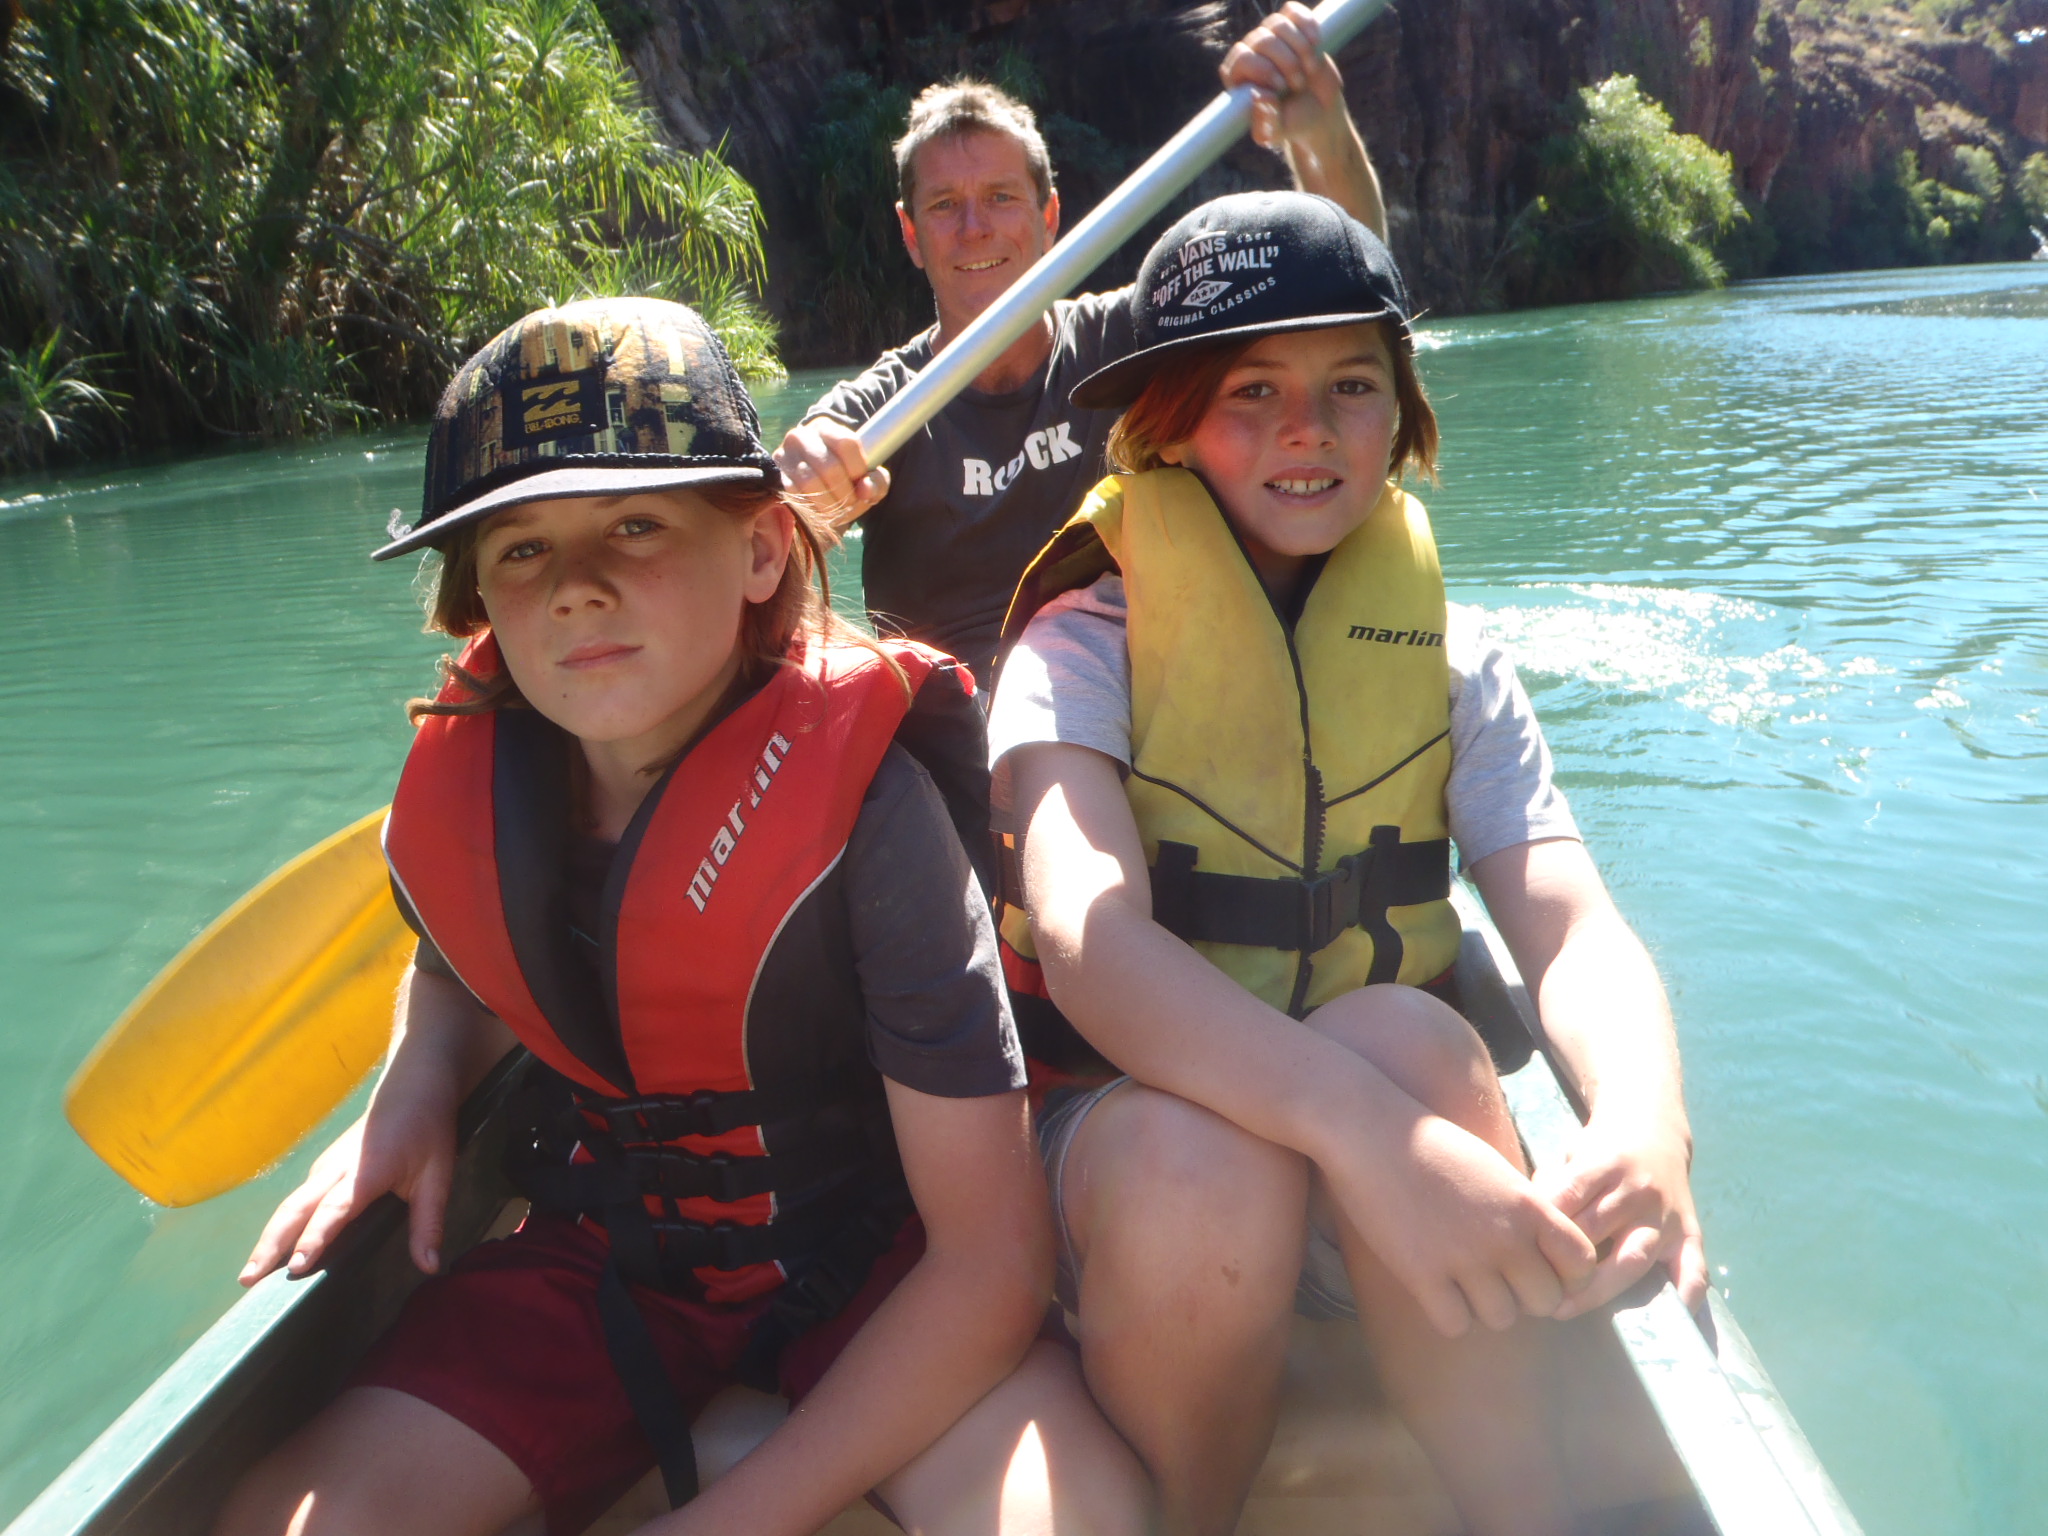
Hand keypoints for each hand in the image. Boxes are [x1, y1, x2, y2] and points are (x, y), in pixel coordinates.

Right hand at [238, 1091, 456, 1285]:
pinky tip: (274, 1250)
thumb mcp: (437, 1177)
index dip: (315, 1238)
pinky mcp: (323, 1168)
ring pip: (291, 1205)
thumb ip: (429, 1224)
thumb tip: (430, 1268)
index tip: (297, 1266)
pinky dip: (282, 1226)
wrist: (413, 1088)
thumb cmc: (427, 1132)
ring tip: (250, 1274)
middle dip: (271, 1245)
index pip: (333, 1210)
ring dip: (269, 1238)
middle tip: (247, 1280)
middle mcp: (335, 1170)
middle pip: (295, 1210)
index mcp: (364, 1172)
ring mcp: (325, 1167)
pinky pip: (297, 1200)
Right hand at [775, 417, 890, 526]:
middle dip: (845, 492)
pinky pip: (793, 494)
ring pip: (810, 482)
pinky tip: (820, 509)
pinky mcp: (774, 476)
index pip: (847, 444)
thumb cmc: (845, 476)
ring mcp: (783, 455)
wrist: (812, 478)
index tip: (861, 480)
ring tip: (838, 508)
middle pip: (830, 467)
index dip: (858, 468)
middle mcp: (800, 436)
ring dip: (829, 503)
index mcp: (826, 428)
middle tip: (851, 502)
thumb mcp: (867, 475)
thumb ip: (876, 481)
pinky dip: (810, 507)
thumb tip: (865, 489)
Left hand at [1219, 2, 1348, 157]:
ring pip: (1278, 24)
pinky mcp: (1291, 28)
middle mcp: (1249, 54)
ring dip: (1299, 47)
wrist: (1319, 113)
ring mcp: (1270, 38)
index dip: (1263, 68)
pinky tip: (1316, 42)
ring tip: (1309, 69)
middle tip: (1298, 84)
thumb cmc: (1292, 124)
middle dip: (1286, 61)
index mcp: (1237, 77)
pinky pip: (1292, 12)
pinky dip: (1306, 24)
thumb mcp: (1276, 132)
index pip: (1241, 58)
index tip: (1281, 87)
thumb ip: (1265, 122)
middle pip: (1261, 39)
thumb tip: (1258, 95)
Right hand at [1320, 1111, 1598, 1337]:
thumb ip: (1525, 1213)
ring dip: (1485, 1306)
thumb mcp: (1495, 1171)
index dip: (1566, 1275)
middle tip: (1497, 1277)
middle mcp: (1505, 1237)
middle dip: (1525, 1295)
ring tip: (1462, 1280)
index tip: (1542, 1268)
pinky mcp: (1422, 1275)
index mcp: (1529, 1206)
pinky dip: (1449, 1313)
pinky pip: (1456, 1324)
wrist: (1371, 1131)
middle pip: (1545, 1302)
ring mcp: (1464, 1259)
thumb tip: (1543, 1256)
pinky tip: (1435, 1287)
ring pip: (1502, 1318)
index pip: (1582, 1265)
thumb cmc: (1433, 1146)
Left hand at [1537, 1116, 1706, 1319]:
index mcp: (1605, 1164)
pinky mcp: (1690, 1235)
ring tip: (1566, 1308)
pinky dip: (1684, 1297)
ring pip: (1633, 1257)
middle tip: (1532, 1290)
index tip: (1516, 1253)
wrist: (1655, 1132)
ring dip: (1598, 1287)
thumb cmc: (1600, 1152)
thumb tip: (1521, 1225)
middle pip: (1597, 1232)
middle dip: (1563, 1263)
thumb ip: (1551, 1185)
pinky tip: (1666, 1324)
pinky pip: (1693, 1271)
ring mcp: (1666, 1217)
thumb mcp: (1572, 1153)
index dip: (1542, 1226)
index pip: (1569, 1195)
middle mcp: (1639, 1191)